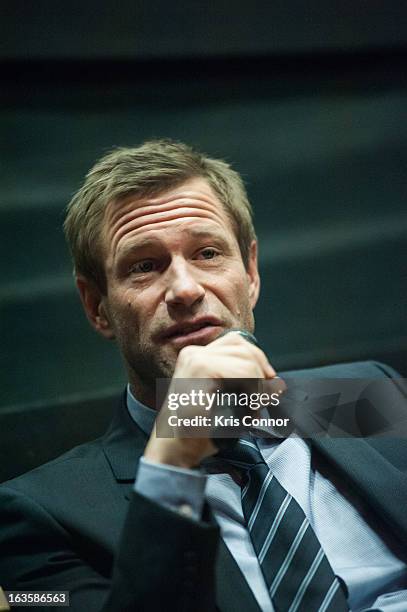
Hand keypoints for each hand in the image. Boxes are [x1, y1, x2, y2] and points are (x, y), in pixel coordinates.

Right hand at [144, 332, 276, 467]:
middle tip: (264, 399)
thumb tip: (278, 383)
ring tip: (252, 409)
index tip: (267, 384)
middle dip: (261, 372)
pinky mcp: (201, 369)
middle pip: (243, 347)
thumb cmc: (195, 432)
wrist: (173, 451)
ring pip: (246, 359)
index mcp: (196, 357)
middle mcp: (194, 354)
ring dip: (257, 385)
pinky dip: (252, 392)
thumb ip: (248, 388)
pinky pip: (243, 372)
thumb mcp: (226, 404)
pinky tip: (248, 410)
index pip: (237, 343)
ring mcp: (196, 359)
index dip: (258, 361)